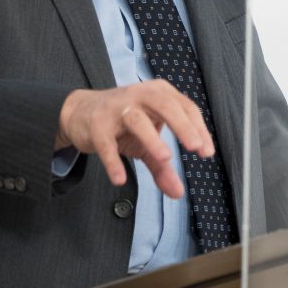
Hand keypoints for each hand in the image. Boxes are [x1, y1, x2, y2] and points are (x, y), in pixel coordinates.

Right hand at [56, 81, 212, 198]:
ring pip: (137, 120)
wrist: (81, 112)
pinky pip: (106, 143)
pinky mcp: (96, 124)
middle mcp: (140, 95)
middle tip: (195, 146)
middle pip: (165, 106)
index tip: (207, 152)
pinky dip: (113, 161)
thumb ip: (162, 166)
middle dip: (182, 126)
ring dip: (152, 139)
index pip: (185, 107)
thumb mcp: (146, 142)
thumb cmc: (122, 123)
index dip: (198, 129)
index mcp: (159, 93)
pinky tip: (120, 179)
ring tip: (165, 159)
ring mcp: (117, 108)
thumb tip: (178, 194)